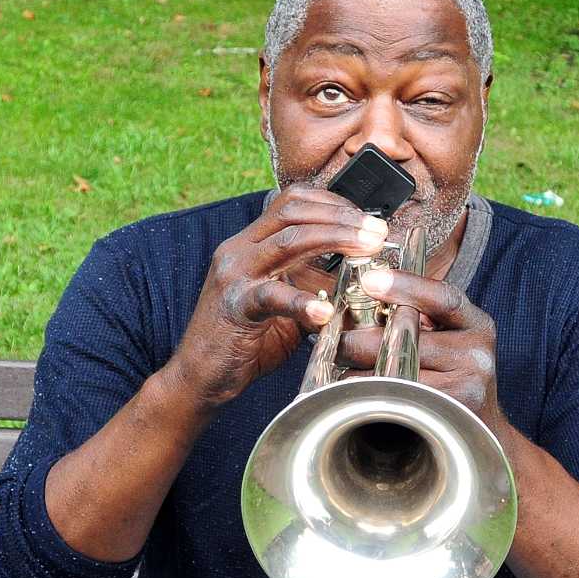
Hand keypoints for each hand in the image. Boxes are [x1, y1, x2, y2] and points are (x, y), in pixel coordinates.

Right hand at [164, 186, 388, 409]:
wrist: (200, 376)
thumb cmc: (244, 340)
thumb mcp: (286, 304)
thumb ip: (315, 286)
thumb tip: (360, 278)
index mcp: (250, 243)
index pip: (292, 202)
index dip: (333, 202)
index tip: (366, 218)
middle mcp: (239, 250)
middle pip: (294, 211)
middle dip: (342, 216)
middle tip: (378, 231)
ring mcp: (234, 275)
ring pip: (288, 241)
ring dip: (335, 238)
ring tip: (368, 248)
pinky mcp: (234, 306)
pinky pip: (272, 296)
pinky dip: (303, 302)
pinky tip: (327, 311)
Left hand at [340, 265, 506, 431]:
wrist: (478, 430)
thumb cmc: (454, 378)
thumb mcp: (452, 340)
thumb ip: (423, 318)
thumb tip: (367, 294)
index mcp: (477, 325)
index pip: (443, 298)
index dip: (406, 285)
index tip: (369, 280)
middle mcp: (477, 353)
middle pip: (408, 336)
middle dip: (361, 337)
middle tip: (332, 337)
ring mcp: (467, 385)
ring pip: (394, 371)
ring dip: (358, 371)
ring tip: (341, 369)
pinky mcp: (450, 413)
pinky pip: (396, 398)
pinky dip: (368, 394)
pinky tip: (354, 394)